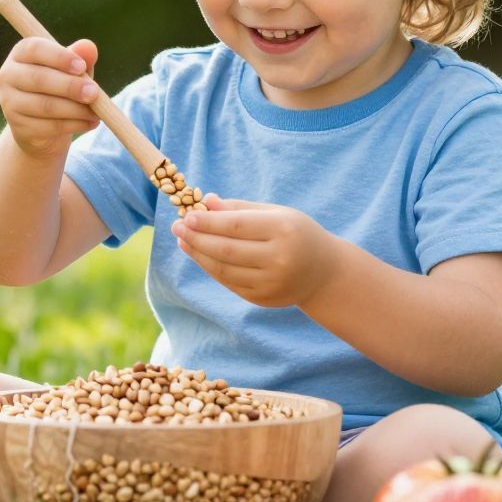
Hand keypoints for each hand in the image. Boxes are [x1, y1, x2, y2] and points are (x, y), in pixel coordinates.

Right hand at [0, 36, 101, 158]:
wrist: (43, 124)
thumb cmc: (60, 86)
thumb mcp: (72, 69)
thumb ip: (80, 57)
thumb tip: (89, 47)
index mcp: (20, 53)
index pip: (35, 49)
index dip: (59, 57)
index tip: (82, 67)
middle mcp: (8, 75)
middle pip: (38, 79)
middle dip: (70, 86)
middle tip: (94, 93)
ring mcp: (10, 103)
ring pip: (45, 106)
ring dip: (76, 109)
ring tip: (97, 111)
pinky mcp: (19, 127)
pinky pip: (49, 126)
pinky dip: (75, 125)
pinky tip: (91, 122)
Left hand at [170, 194, 339, 308]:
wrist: (324, 273)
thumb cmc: (296, 233)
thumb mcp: (276, 213)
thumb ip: (240, 208)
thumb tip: (206, 202)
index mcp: (284, 230)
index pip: (237, 227)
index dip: (208, 222)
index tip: (187, 215)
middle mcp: (279, 259)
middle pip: (226, 250)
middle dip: (197, 238)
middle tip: (177, 227)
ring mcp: (271, 283)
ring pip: (224, 270)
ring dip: (199, 254)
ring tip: (183, 240)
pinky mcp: (263, 299)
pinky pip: (229, 283)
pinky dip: (210, 268)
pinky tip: (199, 255)